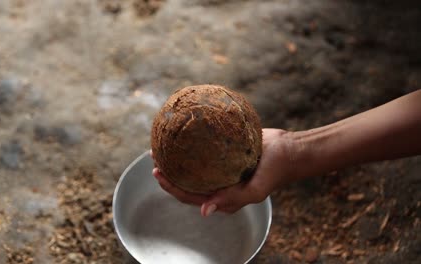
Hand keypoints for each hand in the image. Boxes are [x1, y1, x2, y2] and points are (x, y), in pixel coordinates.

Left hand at [151, 129, 296, 215]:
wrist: (291, 150)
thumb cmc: (274, 172)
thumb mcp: (254, 190)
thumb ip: (230, 200)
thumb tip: (203, 211)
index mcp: (223, 197)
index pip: (190, 196)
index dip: (171, 187)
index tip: (156, 173)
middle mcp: (220, 184)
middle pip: (187, 181)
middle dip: (168, 172)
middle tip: (154, 157)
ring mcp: (222, 169)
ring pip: (194, 166)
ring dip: (178, 158)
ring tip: (162, 146)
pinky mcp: (226, 153)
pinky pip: (205, 151)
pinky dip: (192, 145)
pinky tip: (184, 133)